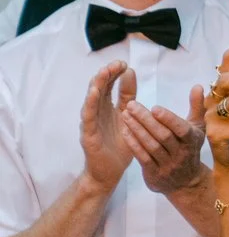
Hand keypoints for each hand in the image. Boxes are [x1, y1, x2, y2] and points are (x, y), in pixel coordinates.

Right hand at [79, 64, 135, 190]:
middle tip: (116, 63)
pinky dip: (90, 104)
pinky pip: (89, 117)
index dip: (115, 74)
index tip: (124, 63)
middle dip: (107, 75)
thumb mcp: (129, 118)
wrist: (110, 173)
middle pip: (100, 89)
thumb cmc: (120, 145)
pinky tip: (94, 93)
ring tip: (103, 72)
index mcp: (109, 108)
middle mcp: (98, 112)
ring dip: (97, 85)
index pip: (110, 86)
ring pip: (92, 100)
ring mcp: (92, 122)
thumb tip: (131, 72)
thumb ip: (129, 98)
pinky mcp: (88, 134)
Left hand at [120, 96, 207, 198]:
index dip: (169, 119)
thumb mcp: (197, 128)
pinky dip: (133, 143)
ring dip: (136, 129)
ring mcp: (168, 166)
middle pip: (163, 136)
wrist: (186, 182)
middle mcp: (182, 155)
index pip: (182, 130)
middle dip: (146, 120)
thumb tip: (197, 86)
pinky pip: (142, 157)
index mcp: (192, 141)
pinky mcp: (155, 174)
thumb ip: (196, 107)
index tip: (155, 107)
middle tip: (131, 105)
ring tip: (125, 114)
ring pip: (151, 146)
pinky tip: (125, 131)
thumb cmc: (189, 148)